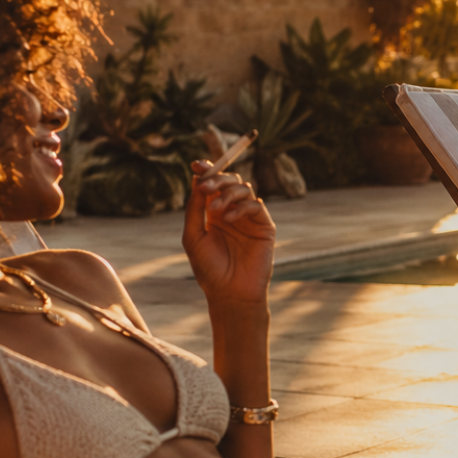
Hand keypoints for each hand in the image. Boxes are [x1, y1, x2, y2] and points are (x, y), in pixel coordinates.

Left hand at [183, 163, 275, 306]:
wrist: (230, 293)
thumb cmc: (209, 268)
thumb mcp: (193, 236)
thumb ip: (194, 208)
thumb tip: (197, 181)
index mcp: (214, 213)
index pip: (212, 185)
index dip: (206, 171)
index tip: (196, 165)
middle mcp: (232, 211)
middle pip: (229, 181)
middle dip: (217, 179)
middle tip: (205, 186)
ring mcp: (249, 218)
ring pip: (244, 188)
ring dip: (228, 193)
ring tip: (217, 209)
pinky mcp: (265, 226)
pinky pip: (256, 205)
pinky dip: (242, 207)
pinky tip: (230, 219)